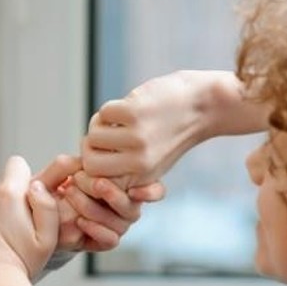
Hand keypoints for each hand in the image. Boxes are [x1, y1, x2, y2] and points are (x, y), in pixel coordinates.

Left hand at [34, 156, 165, 251]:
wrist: (44, 211)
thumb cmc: (58, 186)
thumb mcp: (63, 170)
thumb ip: (74, 163)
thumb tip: (87, 162)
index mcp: (126, 185)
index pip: (154, 190)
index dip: (151, 192)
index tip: (134, 190)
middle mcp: (126, 207)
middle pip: (133, 207)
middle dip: (112, 194)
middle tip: (94, 183)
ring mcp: (117, 225)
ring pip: (121, 223)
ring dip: (95, 208)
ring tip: (72, 194)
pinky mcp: (105, 241)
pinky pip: (110, 240)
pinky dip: (96, 229)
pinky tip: (80, 220)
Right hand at [82, 70, 265, 186]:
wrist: (203, 105)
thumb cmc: (173, 133)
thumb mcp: (153, 162)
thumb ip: (122, 171)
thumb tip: (82, 170)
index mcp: (141, 178)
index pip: (95, 180)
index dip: (90, 168)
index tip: (97, 155)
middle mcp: (138, 162)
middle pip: (89, 160)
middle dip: (91, 146)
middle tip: (104, 135)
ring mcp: (136, 137)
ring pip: (93, 135)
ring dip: (100, 124)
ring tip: (117, 120)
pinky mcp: (134, 112)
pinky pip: (103, 113)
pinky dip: (111, 108)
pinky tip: (128, 107)